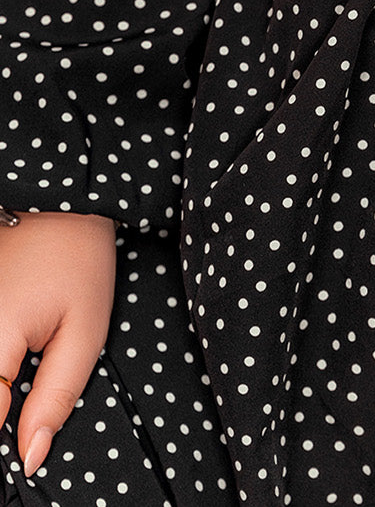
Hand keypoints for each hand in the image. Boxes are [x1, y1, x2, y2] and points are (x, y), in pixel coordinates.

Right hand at [0, 211, 116, 478]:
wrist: (61, 201)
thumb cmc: (78, 260)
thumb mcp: (85, 330)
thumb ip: (56, 396)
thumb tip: (31, 455)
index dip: (8, 438)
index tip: (28, 446)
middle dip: (2, 407)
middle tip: (28, 387)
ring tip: (19, 374)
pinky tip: (9, 365)